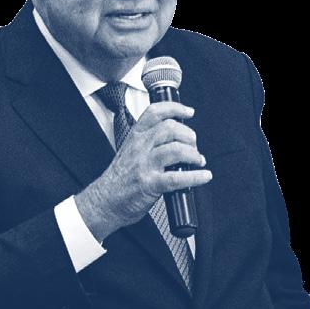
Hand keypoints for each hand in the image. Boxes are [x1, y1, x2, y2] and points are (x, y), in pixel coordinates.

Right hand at [75, 102, 211, 241]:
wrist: (105, 200)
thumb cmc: (119, 178)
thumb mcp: (129, 150)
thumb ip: (148, 140)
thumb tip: (176, 137)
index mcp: (135, 136)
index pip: (155, 112)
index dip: (175, 108)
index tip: (188, 112)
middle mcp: (140, 147)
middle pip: (170, 128)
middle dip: (189, 135)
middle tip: (194, 145)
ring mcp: (145, 165)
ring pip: (176, 150)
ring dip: (194, 154)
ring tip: (198, 160)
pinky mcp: (150, 184)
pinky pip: (178, 178)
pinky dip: (196, 177)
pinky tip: (204, 176)